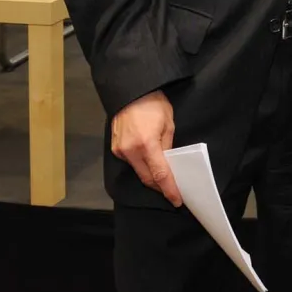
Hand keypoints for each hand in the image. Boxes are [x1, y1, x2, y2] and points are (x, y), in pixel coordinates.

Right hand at [110, 90, 180, 206]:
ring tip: (163, 178)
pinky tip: (149, 164)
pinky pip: (130, 162)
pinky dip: (141, 166)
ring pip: (138, 171)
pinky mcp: (115, 148)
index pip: (160, 174)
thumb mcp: (168, 124)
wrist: (131, 91)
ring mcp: (120, 150)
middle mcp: (130, 150)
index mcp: (146, 144)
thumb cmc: (153, 103)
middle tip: (172, 191)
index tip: (176, 200)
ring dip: (150, 176)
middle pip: (147, 178)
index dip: (169, 189)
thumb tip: (168, 161)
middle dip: (160, 187)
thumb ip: (167, 145)